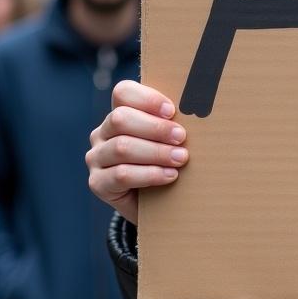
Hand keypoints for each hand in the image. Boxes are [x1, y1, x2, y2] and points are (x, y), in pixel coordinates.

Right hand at [87, 81, 187, 225]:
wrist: (160, 206)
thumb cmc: (170, 164)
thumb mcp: (172, 142)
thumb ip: (177, 124)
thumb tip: (201, 110)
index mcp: (121, 114)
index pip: (123, 93)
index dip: (148, 99)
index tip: (172, 111)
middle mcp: (103, 133)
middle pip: (121, 118)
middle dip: (156, 128)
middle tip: (182, 137)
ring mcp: (97, 158)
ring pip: (122, 147)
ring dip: (156, 152)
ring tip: (181, 158)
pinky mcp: (98, 183)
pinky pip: (121, 175)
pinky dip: (150, 174)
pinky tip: (170, 176)